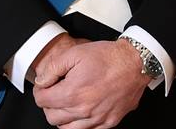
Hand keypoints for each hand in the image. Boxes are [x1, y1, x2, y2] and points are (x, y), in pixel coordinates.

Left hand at [32, 39, 150, 127]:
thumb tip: (42, 81)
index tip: (44, 86)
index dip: (40, 91)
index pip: (42, 101)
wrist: (135, 63)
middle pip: (52, 117)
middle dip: (49, 105)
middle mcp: (83, 110)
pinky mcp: (109, 122)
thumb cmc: (108, 57)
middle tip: (54, 93)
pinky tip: (82, 111)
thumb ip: (53, 68)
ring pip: (66, 128)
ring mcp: (97, 119)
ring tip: (67, 102)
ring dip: (62, 116)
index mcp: (72, 93)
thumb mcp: (75, 53)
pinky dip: (80, 124)